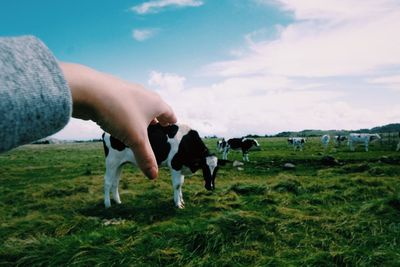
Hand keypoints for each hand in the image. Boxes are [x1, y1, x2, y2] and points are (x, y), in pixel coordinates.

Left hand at [59, 62, 176, 178]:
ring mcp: (127, 91)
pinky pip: (123, 104)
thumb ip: (145, 157)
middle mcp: (143, 94)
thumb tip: (153, 175)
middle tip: (157, 128)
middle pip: (154, 107)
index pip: (169, 113)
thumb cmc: (119, 112)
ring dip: (139, 115)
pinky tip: (118, 121)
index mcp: (155, 103)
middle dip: (156, 118)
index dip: (171, 121)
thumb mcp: (135, 139)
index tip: (172, 125)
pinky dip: (124, 113)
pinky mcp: (111, 91)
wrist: (88, 90)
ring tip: (138, 126)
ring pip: (138, 104)